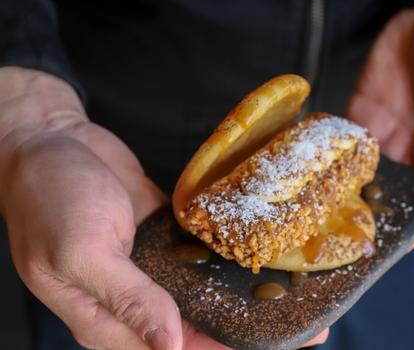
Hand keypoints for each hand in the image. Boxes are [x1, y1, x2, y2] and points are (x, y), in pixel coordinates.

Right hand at [0, 68, 328, 348]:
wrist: (53, 140)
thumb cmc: (50, 198)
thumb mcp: (81, 252)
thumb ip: (126, 298)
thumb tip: (168, 344)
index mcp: (107, 318)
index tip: (274, 346)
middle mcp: (135, 298)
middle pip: (197, 326)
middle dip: (248, 327)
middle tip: (307, 324)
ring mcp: (153, 265)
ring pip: (205, 291)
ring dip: (245, 294)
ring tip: (297, 291)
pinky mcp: (166, 235)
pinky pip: (203, 253)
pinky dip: (231, 255)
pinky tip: (266, 253)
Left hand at [347, 3, 413, 244]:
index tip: (393, 244)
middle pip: (398, 200)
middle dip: (376, 219)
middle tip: (347, 237)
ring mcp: (390, 138)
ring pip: (368, 181)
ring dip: (349, 199)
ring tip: (324, 217)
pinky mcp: (363, 118)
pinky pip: (344, 148)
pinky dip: (331, 164)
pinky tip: (314, 180)